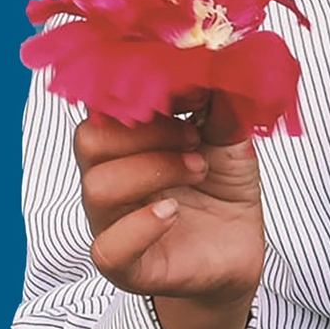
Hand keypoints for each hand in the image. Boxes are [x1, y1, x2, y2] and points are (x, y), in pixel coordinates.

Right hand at [75, 94, 263, 303]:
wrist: (240, 249)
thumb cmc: (223, 188)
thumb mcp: (228, 136)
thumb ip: (217, 103)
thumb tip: (216, 62)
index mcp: (127, 142)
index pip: (102, 105)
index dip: (140, 91)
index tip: (189, 92)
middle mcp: (111, 178)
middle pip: (89, 140)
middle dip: (147, 131)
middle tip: (194, 138)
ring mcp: (114, 222)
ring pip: (97, 187)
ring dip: (153, 169)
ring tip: (197, 169)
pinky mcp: (129, 266)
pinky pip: (109, 248)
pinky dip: (141, 225)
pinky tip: (173, 212)